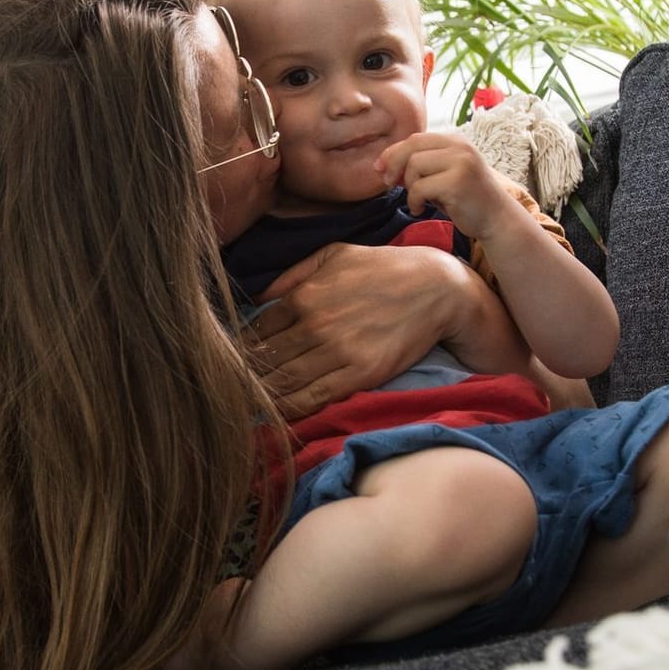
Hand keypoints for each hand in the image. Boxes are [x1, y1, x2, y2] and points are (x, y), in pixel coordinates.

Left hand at [248, 242, 472, 416]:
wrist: (437, 288)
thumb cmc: (383, 268)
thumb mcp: (334, 254)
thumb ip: (293, 274)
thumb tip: (258, 295)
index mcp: (303, 296)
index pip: (256, 331)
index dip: (241, 349)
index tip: (233, 362)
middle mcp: (315, 325)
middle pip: (265, 360)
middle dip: (245, 376)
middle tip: (232, 389)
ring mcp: (337, 352)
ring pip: (284, 382)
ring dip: (261, 396)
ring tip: (247, 405)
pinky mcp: (360, 375)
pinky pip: (313, 398)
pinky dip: (289, 409)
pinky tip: (275, 414)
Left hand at [377, 132, 518, 239]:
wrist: (496, 219)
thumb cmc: (465, 200)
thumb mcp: (442, 177)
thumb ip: (418, 168)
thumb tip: (383, 165)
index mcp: (455, 141)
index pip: (415, 139)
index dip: (393, 152)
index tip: (381, 169)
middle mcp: (460, 147)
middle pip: (412, 148)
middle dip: (394, 165)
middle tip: (389, 183)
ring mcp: (461, 162)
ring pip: (414, 166)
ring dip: (409, 187)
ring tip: (417, 201)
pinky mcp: (458, 182)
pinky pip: (420, 187)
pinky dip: (414, 201)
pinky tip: (420, 209)